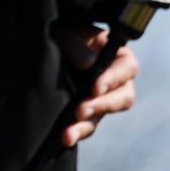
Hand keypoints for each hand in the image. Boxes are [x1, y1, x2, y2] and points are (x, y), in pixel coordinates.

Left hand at [54, 23, 138, 146]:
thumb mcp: (68, 32)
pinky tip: (65, 138)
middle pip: (123, 97)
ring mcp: (100, 99)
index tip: (95, 87)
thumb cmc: (61, 35)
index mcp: (117, 56)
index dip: (113, 79)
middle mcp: (114, 80)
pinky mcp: (84, 115)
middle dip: (102, 105)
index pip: (126, 68)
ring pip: (103, 116)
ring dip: (86, 125)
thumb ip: (78, 45)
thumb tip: (89, 63)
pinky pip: (85, 128)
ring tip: (68, 133)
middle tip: (81, 110)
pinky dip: (76, 133)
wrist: (43, 52)